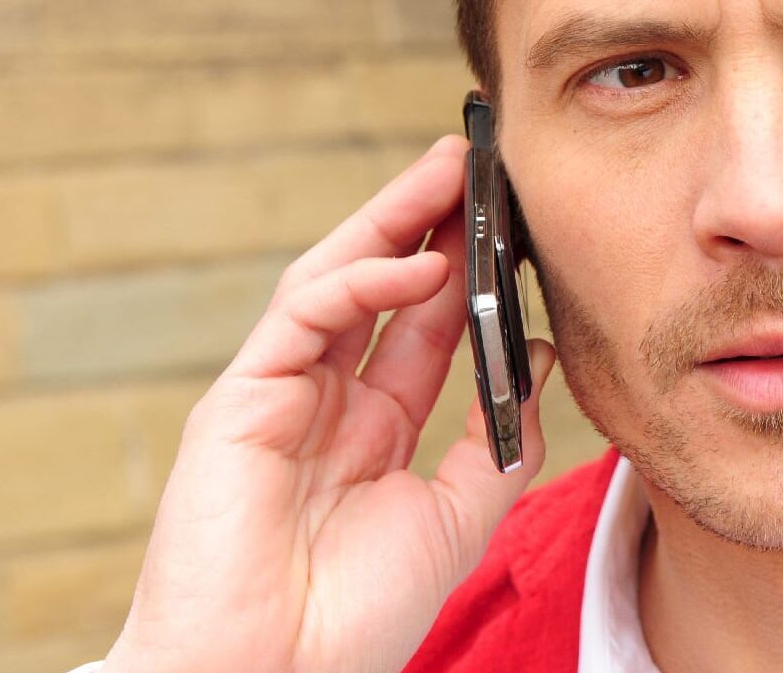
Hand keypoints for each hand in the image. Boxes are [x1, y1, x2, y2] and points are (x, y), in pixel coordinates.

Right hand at [103, 136, 557, 672]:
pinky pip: (303, 315)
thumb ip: (498, 439)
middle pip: (381, 285)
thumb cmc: (353, 619)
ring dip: (393, 221)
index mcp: (373, 427)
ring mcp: (280, 393)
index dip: (469, 270)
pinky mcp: (241, 399)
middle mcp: (326, 399)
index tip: (517, 222)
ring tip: (451, 172)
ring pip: (337, 279)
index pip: (424, 324)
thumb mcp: (455, 519)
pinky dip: (360, 281)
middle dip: (428, 221)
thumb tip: (541, 357)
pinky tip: (421, 265)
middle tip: (480, 164)